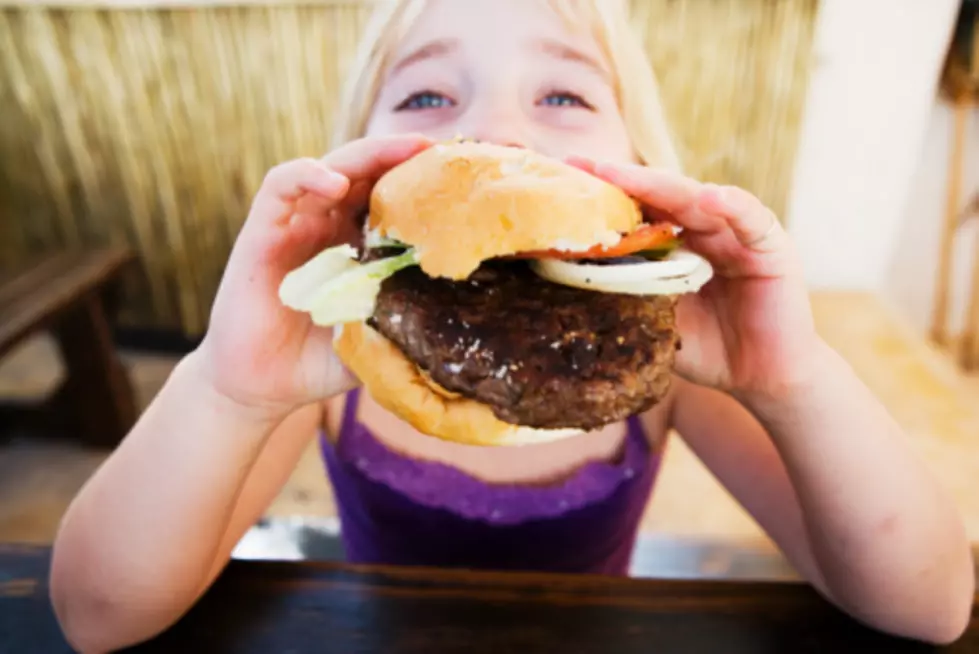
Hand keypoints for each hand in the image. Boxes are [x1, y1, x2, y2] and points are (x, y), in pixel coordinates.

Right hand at [195, 134, 433, 418]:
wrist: (262, 388)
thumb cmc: (319, 362)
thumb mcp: (376, 339)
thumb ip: (407, 326)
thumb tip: (462, 325)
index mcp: (358, 244)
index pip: (390, 196)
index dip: (421, 181)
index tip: (460, 174)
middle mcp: (328, 225)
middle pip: (367, 171)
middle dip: (403, 154)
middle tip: (441, 149)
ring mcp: (295, 224)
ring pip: (330, 167)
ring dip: (367, 154)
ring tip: (404, 150)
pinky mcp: (261, 231)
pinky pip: (281, 187)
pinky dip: (307, 174)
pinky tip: (336, 182)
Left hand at [567, 157, 820, 397]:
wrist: (761, 379)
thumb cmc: (709, 349)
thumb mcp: (657, 320)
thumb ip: (629, 295)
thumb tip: (570, 281)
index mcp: (676, 245)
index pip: (637, 212)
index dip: (604, 197)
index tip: (563, 179)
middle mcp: (705, 231)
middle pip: (660, 197)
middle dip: (621, 180)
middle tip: (584, 165)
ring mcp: (737, 234)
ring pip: (696, 199)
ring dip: (661, 185)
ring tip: (624, 175)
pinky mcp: (770, 245)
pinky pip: (749, 218)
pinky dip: (730, 204)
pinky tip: (707, 198)